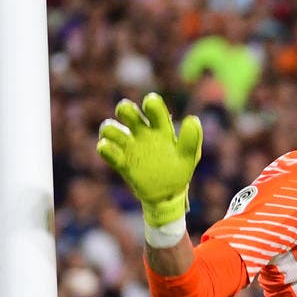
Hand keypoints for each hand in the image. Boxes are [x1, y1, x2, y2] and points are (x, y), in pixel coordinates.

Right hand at [96, 93, 202, 227]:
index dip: (151, 103)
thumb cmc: (179, 169)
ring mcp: (129, 146)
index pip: (154, 108)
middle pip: (127, 111)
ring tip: (118, 137)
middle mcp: (142, 132)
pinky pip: (107, 150)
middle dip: (125, 109)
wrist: (167, 193)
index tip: (149, 104)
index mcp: (160, 128)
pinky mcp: (121, 162)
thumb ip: (191, 139)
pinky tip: (108, 149)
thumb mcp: (189, 156)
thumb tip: (192, 120)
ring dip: (110, 128)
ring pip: (111, 128)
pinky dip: (105, 148)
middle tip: (128, 116)